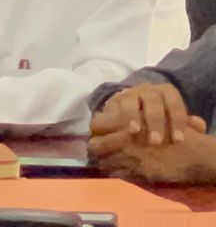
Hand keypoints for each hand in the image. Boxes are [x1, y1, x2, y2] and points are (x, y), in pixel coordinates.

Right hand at [91, 83, 205, 145]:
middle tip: (156, 141)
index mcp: (166, 92)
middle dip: (155, 122)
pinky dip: (117, 118)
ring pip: (131, 102)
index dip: (177, 121)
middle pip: (153, 102)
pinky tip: (120, 130)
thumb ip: (186, 123)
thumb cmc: (158, 117)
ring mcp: (129, 93)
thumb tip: (200, 127)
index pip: (174, 103)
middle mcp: (148, 89)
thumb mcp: (173, 118)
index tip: (178, 140)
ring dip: (133, 117)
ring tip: (134, 132)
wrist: (132, 109)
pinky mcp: (114, 100)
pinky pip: (115, 107)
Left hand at [92, 123, 215, 184]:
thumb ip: (128, 117)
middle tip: (102, 148)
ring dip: (106, 161)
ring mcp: (130, 158)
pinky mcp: (139, 174)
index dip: (96, 130)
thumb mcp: (151, 115)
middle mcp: (124, 139)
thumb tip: (106, 117)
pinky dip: (117, 172)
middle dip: (96, 147)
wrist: (195, 152)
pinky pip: (117, 175)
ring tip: (112, 159)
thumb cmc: (174, 129)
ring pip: (103, 162)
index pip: (95, 125)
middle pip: (94, 145)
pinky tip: (123, 169)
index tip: (99, 132)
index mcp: (126, 121)